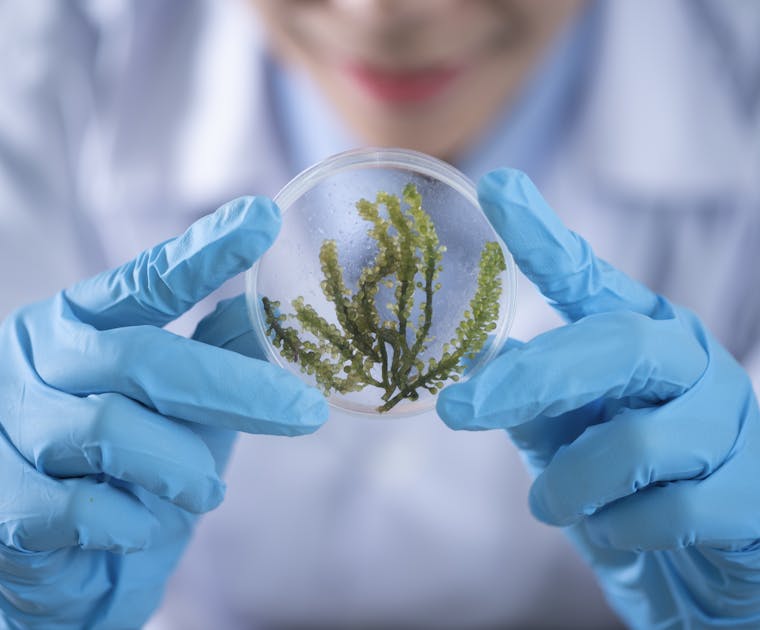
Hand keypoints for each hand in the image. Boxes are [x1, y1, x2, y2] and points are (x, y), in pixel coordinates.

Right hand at [0, 197, 326, 628]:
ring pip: (113, 432)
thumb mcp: (182, 406)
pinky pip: (85, 507)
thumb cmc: (131, 470)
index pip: (146, 280)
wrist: (67, 562)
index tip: (264, 219)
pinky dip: (135, 521)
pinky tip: (142, 525)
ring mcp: (8, 424)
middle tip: (306, 411)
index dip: (205, 252)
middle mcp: (36, 358)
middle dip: (235, 388)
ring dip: (182, 469)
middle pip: (143, 357)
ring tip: (206, 490)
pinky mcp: (0, 499)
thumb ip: (216, 355)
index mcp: (80, 321)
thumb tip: (267, 308)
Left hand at [437, 170, 759, 627]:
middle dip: (529, 380)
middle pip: (611, 345)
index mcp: (640, 336)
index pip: (589, 278)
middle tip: (457, 410)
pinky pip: (667, 512)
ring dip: (572, 484)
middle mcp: (688, 363)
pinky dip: (620, 530)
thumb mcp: (570, 440)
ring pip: (633, 444)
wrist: (702, 567)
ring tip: (552, 503)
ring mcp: (730, 424)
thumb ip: (534, 402)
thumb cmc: (627, 491)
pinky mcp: (752, 494)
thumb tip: (482, 361)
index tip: (496, 188)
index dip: (542, 236)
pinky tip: (619, 532)